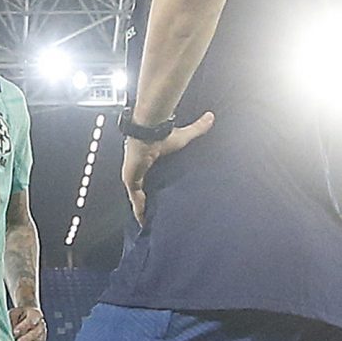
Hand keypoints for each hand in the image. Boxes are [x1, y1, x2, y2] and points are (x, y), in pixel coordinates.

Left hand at [9, 304, 46, 340]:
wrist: (26, 317)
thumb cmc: (16, 316)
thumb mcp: (13, 315)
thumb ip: (12, 321)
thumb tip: (6, 332)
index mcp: (35, 313)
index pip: (31, 319)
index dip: (23, 326)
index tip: (15, 332)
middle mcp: (41, 324)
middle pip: (36, 332)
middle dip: (26, 339)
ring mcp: (42, 334)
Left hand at [121, 111, 213, 225]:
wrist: (148, 132)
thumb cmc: (162, 135)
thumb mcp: (184, 136)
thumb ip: (197, 128)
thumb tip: (211, 117)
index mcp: (148, 161)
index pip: (149, 178)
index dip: (153, 189)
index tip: (160, 199)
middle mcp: (139, 169)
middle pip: (143, 190)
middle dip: (148, 202)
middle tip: (155, 216)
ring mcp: (133, 175)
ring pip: (137, 197)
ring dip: (142, 209)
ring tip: (149, 224)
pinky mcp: (130, 180)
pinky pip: (134, 199)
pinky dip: (138, 210)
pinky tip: (143, 221)